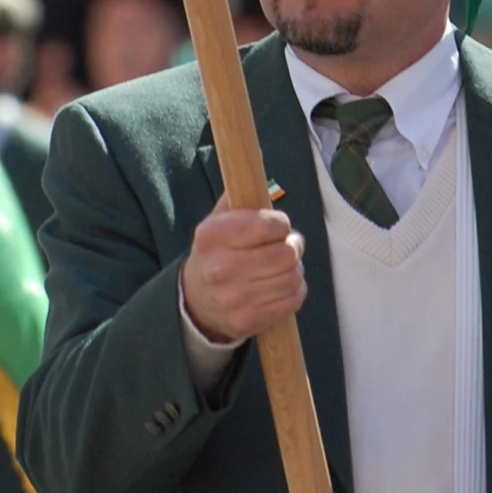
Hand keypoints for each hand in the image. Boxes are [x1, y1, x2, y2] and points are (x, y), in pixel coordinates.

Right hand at [181, 201, 305, 342]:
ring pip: (293, 277)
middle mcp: (219, 268)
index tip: (278, 227)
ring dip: (295, 270)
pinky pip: (293, 301)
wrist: (196, 302)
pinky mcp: (247, 320)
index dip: (281, 224)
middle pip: (287, 253)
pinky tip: (281, 286)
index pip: (269, 224)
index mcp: (211, 236)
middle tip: (286, 247)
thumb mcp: (217, 221)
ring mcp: (233, 298)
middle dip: (293, 247)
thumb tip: (252, 171)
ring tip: (283, 267)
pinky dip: (295, 292)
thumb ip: (238, 197)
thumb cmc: (216, 253)